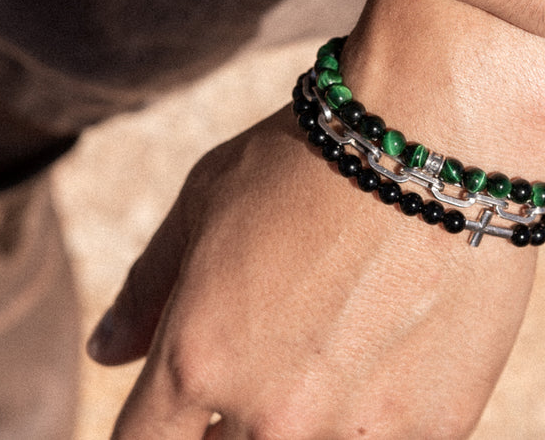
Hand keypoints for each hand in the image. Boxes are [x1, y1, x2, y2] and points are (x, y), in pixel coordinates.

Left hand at [90, 0, 544, 438]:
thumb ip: (148, 289)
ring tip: (328, 354)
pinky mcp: (433, 430)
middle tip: (272, 356)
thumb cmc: (309, 156)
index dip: (157, 427)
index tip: (184, 402)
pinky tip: (386, 359)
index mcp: (194, 362)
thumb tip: (103, 355)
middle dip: (229, 420)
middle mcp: (268, 417)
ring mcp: (354, 433)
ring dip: (303, 424)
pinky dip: (375, 420)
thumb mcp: (204, 204)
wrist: (440, 135)